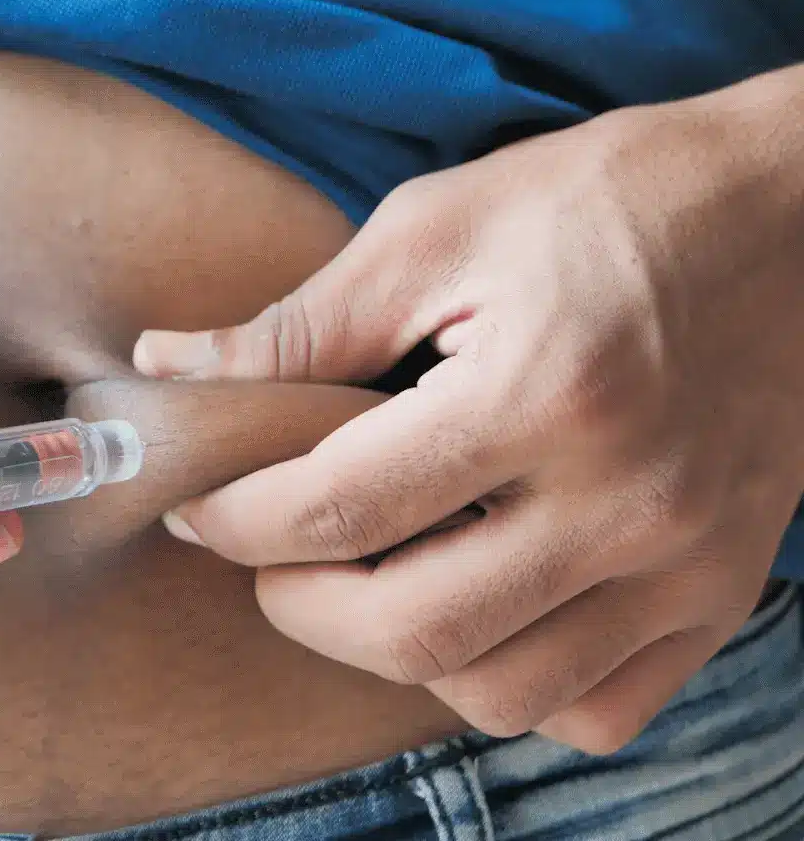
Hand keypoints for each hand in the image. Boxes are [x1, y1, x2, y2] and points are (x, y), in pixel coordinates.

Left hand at [133, 80, 803, 751]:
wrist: (802, 213)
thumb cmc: (609, 200)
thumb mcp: (439, 228)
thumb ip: (300, 323)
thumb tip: (169, 367)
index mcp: (543, 392)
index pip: (341, 510)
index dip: (236, 521)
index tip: (199, 506)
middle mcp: (627, 500)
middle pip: (412, 632)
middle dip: (297, 605)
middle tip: (265, 555)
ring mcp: (688, 562)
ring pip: (500, 692)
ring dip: (396, 654)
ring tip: (364, 579)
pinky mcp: (726, 592)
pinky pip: (601, 709)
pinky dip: (516, 686)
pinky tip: (479, 611)